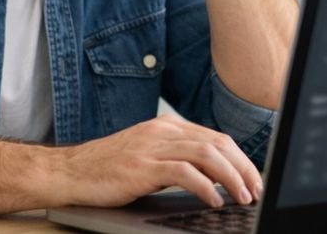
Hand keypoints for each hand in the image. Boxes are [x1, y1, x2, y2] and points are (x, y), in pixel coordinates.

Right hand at [56, 115, 261, 207]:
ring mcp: (153, 146)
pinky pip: (184, 173)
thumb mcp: (149, 155)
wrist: (70, 171)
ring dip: (231, 178)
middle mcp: (164, 131)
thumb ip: (178, 158)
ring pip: (207, 155)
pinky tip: (214, 200)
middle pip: (218, 144)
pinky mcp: (143, 166)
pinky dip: (206, 187)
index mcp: (168, 126)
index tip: (253, 179)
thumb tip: (215, 176)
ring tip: (242, 197)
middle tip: (255, 190)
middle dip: (244, 168)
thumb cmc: (108, 168)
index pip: (217, 138)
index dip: (241, 159)